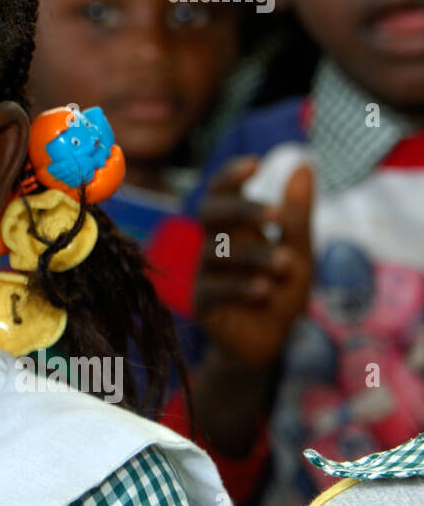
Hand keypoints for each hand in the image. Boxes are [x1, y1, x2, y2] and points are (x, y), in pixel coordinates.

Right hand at [193, 156, 313, 369]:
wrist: (270, 341)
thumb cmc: (280, 291)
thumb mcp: (298, 251)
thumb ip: (297, 214)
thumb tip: (302, 163)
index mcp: (234, 228)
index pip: (221, 192)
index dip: (231, 175)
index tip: (256, 163)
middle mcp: (215, 245)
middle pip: (210, 212)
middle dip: (241, 209)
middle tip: (276, 214)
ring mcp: (206, 273)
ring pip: (217, 252)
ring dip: (255, 255)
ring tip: (288, 265)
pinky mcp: (203, 303)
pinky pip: (213, 287)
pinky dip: (240, 286)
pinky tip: (265, 289)